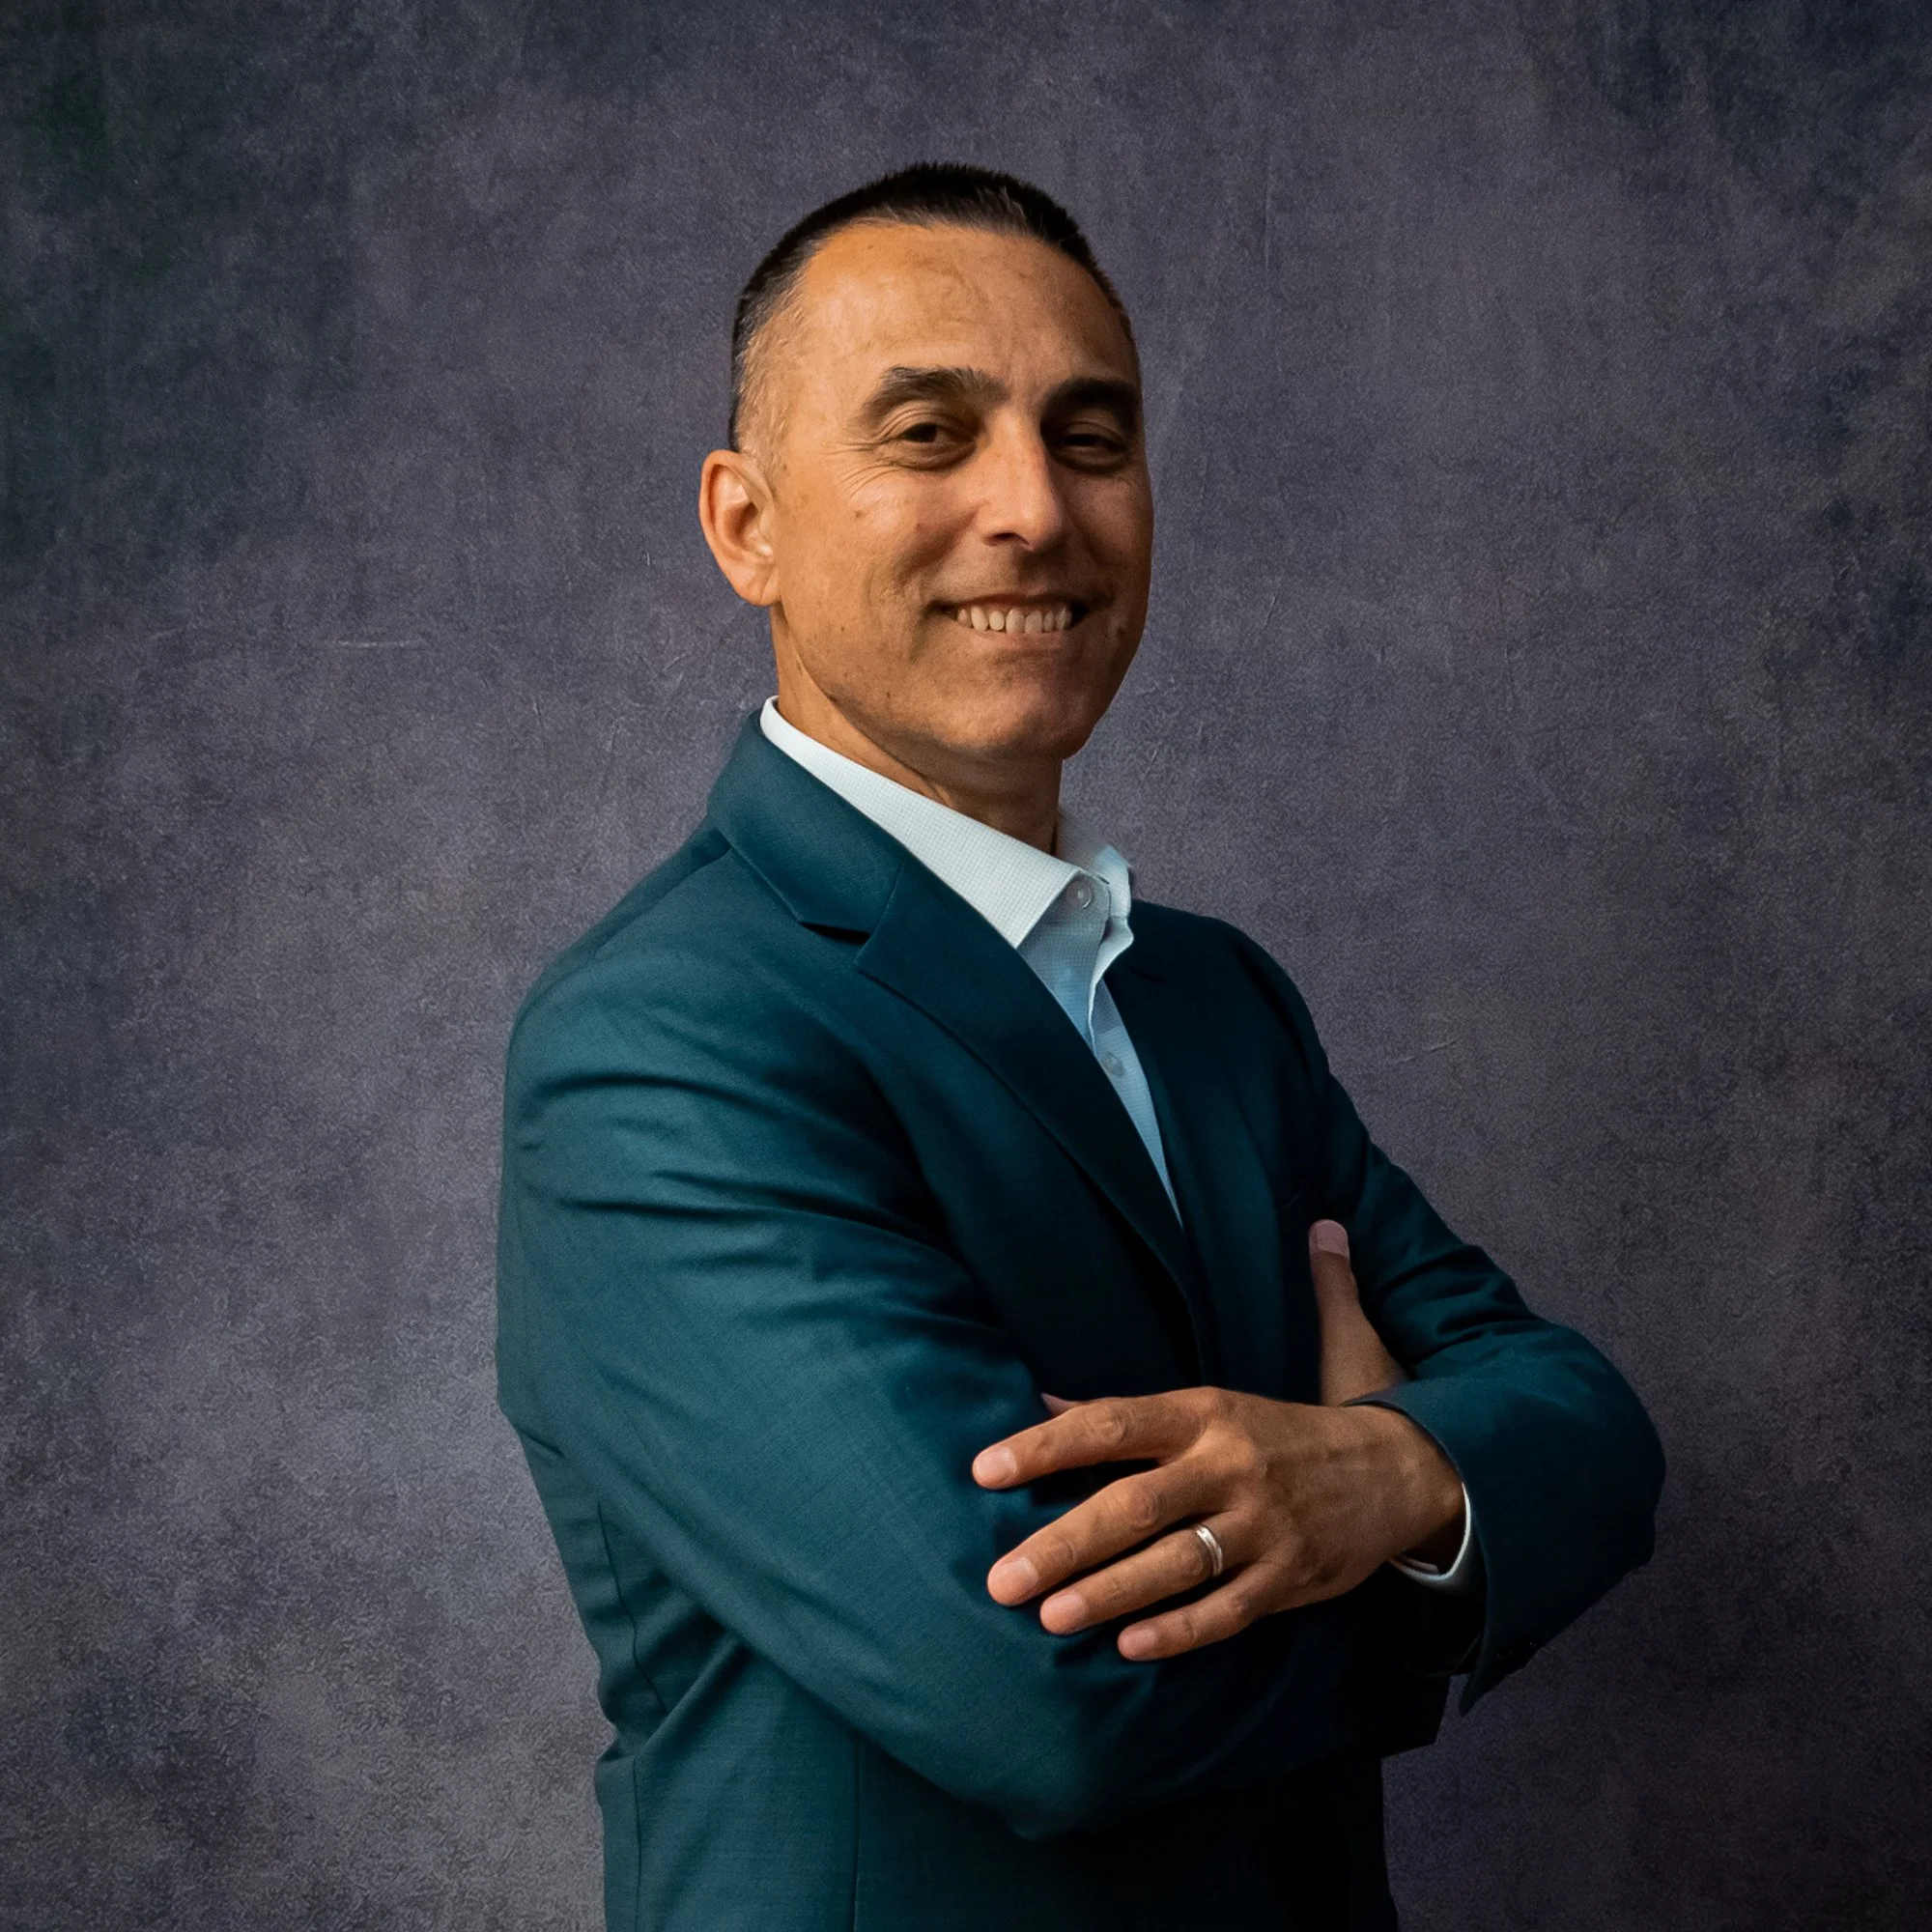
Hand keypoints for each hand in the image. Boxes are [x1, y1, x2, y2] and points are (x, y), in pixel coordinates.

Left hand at [970, 1220, 1465, 1659]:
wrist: (1395, 1467)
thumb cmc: (1281, 1431)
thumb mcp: (1213, 1400)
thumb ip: (1131, 1404)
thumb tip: (1042, 1397)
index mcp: (1205, 1411)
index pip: (1112, 1423)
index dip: (1046, 1444)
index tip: (984, 1469)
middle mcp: (1231, 1464)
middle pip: (1133, 1505)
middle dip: (1062, 1543)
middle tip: (1001, 1578)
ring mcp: (1263, 1525)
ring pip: (1175, 1564)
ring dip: (1109, 1594)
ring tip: (1049, 1618)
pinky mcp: (1291, 1577)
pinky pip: (1228, 1610)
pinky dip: (1179, 1632)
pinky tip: (1128, 1647)